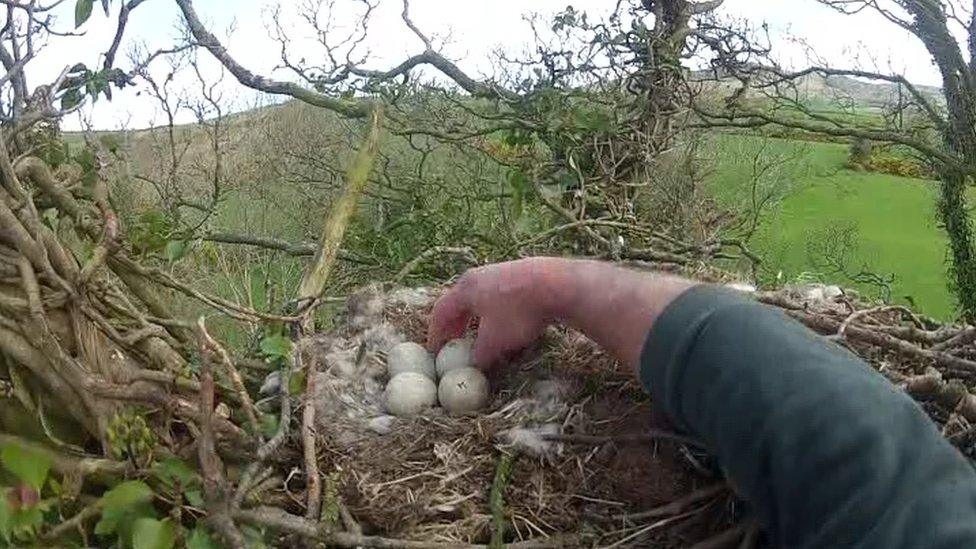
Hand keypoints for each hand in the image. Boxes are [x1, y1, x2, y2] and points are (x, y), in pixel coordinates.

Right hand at [427, 258, 564, 365]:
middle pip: (460, 302)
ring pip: (482, 298)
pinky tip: (508, 323)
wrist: (557, 285)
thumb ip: (479, 355)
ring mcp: (501, 272)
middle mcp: (479, 276)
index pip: (442, 311)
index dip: (436, 333)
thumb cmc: (518, 313)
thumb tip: (475, 364)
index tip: (434, 350)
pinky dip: (496, 312)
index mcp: (465, 289)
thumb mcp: (494, 342)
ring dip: (477, 318)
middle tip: (454, 342)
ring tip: (480, 335)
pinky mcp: (522, 274)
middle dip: (456, 324)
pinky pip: (501, 296)